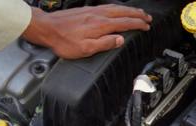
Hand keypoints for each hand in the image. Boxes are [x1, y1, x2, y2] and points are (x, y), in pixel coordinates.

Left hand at [22, 4, 152, 58]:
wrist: (47, 28)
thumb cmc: (63, 41)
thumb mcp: (85, 49)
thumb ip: (104, 44)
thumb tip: (120, 40)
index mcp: (100, 25)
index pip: (125, 23)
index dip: (137, 25)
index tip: (146, 26)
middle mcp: (98, 15)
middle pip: (123, 12)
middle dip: (137, 15)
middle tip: (148, 17)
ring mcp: (93, 11)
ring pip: (116, 8)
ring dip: (129, 10)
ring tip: (138, 12)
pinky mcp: (87, 10)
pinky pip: (108, 6)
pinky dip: (118, 7)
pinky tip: (118, 9)